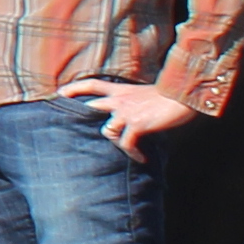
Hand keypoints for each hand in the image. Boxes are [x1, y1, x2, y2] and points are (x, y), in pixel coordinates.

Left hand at [65, 76, 195, 150]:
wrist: (183, 95)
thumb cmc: (170, 95)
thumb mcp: (146, 94)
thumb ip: (135, 101)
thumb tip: (134, 114)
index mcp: (122, 90)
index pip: (93, 84)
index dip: (75, 88)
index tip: (60, 92)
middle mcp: (120, 100)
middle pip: (92, 106)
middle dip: (79, 115)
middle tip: (68, 126)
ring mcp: (127, 113)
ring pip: (107, 130)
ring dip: (116, 142)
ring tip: (129, 149)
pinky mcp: (136, 125)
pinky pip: (127, 143)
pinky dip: (133, 153)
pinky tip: (142, 159)